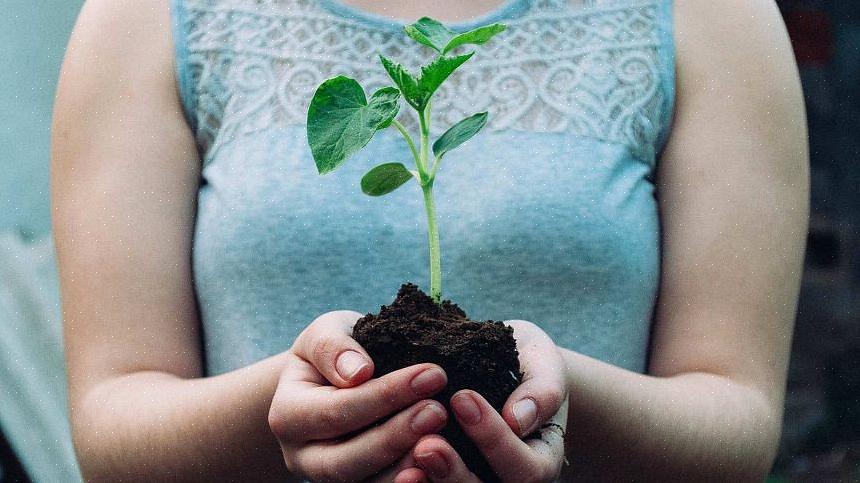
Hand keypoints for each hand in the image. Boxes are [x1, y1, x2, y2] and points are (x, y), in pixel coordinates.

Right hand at [267, 310, 449, 481]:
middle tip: (438, 412)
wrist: (334, 378)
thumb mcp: (325, 333)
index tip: (432, 374)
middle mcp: (302, 456)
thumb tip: (357, 371)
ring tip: (443, 441)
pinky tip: (440, 467)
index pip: (336, 411)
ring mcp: (329, 478)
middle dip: (395, 437)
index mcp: (287, 415)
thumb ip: (333, 347)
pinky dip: (409, 480)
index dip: (384, 395)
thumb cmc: (334, 351)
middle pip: (346, 460)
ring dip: (406, 466)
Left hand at [410, 320, 568, 481]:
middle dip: (455, 473)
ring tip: (408, 460)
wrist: (506, 367)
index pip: (525, 468)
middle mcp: (509, 481)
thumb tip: (519, 418)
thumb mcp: (543, 365)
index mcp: (541, 461)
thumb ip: (542, 391)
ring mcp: (479, 480)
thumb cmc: (528, 364)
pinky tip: (395, 469)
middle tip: (427, 445)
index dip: (494, 439)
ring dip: (432, 482)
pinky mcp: (447, 477)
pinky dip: (414, 481)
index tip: (462, 398)